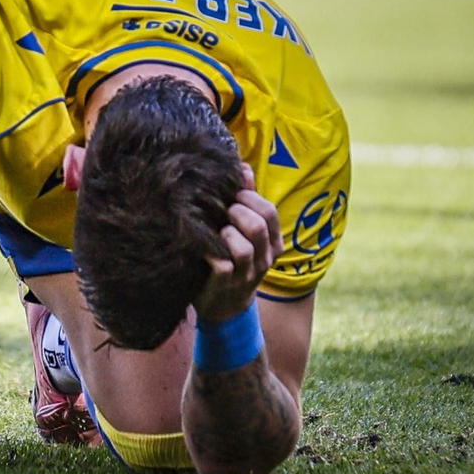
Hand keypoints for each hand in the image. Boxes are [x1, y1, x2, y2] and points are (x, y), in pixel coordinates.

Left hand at [196, 163, 283, 321]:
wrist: (224, 306)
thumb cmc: (232, 259)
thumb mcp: (244, 232)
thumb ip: (246, 201)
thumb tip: (243, 167)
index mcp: (273, 243)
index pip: (269, 212)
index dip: (249, 198)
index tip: (231, 196)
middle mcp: (264, 259)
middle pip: (257, 225)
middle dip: (235, 212)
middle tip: (221, 212)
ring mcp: (246, 274)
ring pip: (243, 246)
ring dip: (225, 232)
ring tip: (215, 231)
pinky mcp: (226, 285)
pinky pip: (223, 265)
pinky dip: (210, 251)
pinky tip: (201, 245)